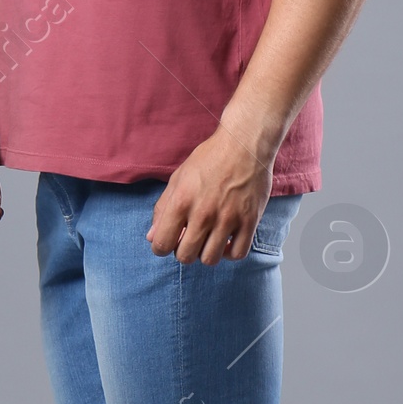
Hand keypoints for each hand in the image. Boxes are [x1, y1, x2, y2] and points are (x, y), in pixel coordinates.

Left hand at [147, 121, 274, 264]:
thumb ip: (163, 209)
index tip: (169, 241)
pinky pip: (238, 254)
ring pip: (210, 259)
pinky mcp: (250, 221)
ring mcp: (228, 219)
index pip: (162, 244)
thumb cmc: (210, 158)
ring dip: (206, 253)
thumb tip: (152, 237)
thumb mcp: (178, 178)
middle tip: (189, 239)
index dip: (161, 247)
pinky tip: (226, 241)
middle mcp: (203, 213)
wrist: (244, 144)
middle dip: (183, 251)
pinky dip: (229, 253)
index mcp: (181, 201)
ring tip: (208, 240)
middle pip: (186, 256)